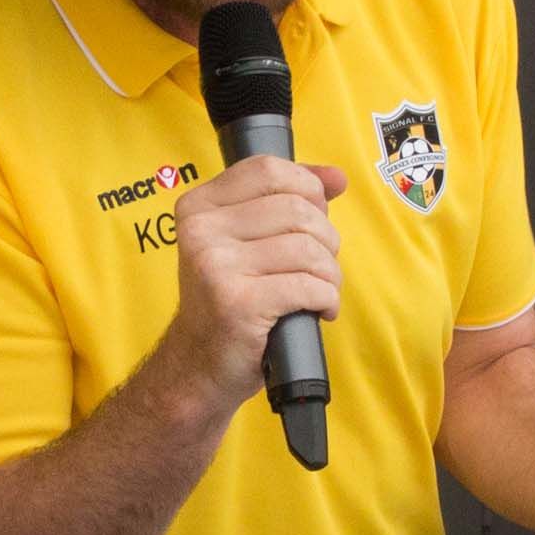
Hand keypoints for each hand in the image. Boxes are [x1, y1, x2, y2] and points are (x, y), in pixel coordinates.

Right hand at [150, 156, 348, 412]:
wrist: (198, 365)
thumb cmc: (229, 301)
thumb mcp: (243, 243)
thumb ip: (284, 201)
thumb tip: (336, 178)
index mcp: (199, 207)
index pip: (268, 169)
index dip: (307, 185)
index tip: (318, 212)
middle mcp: (201, 231)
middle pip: (296, 208)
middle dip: (325, 238)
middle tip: (320, 265)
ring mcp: (216, 267)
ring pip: (308, 248)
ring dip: (330, 274)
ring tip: (321, 291)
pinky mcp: (238, 303)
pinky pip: (308, 286)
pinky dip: (327, 299)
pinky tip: (320, 310)